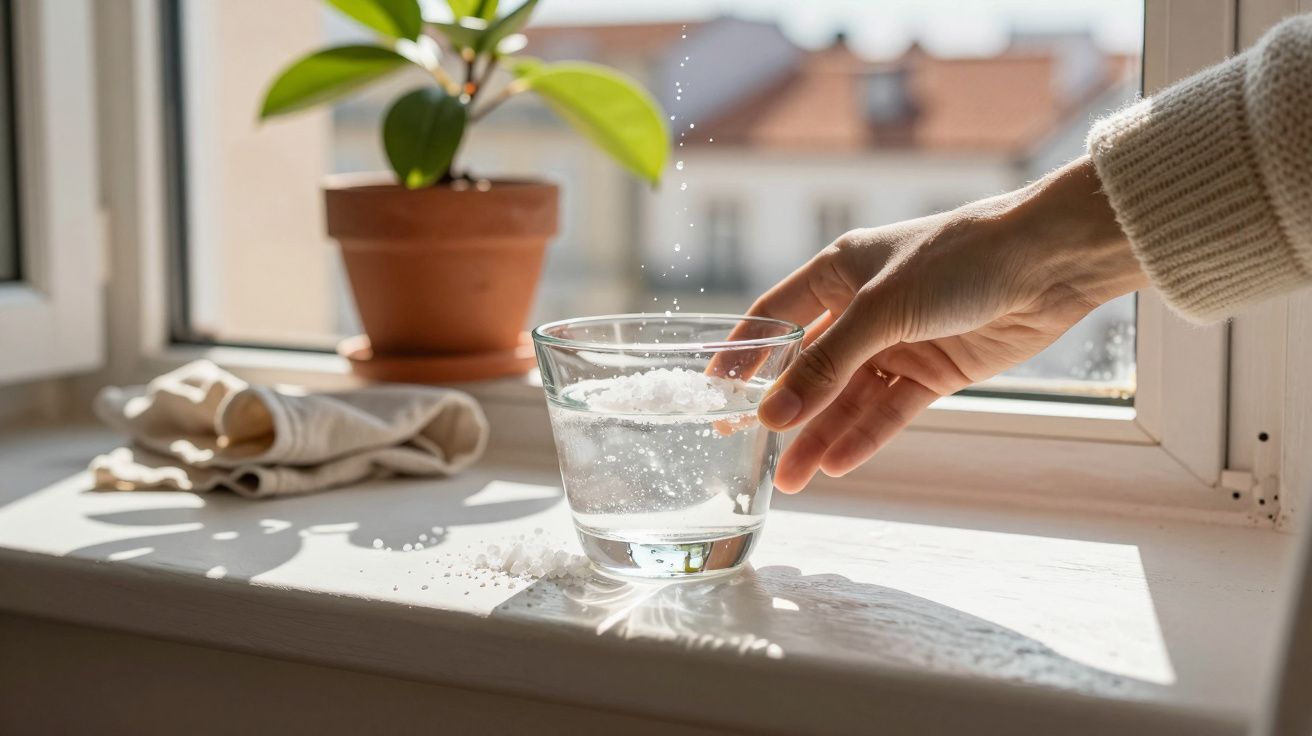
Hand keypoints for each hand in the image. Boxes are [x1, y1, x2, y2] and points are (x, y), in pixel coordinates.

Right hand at [753, 156, 1147, 492]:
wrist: (1049, 262)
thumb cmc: (959, 259)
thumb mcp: (879, 309)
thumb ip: (825, 364)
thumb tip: (772, 414)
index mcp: (838, 271)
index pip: (774, 317)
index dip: (742, 355)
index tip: (713, 395)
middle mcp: (863, 307)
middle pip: (809, 368)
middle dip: (781, 411)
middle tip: (744, 451)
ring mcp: (899, 342)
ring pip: (848, 398)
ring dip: (820, 436)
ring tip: (791, 480)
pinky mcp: (935, 371)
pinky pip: (889, 411)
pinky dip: (864, 437)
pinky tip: (836, 465)